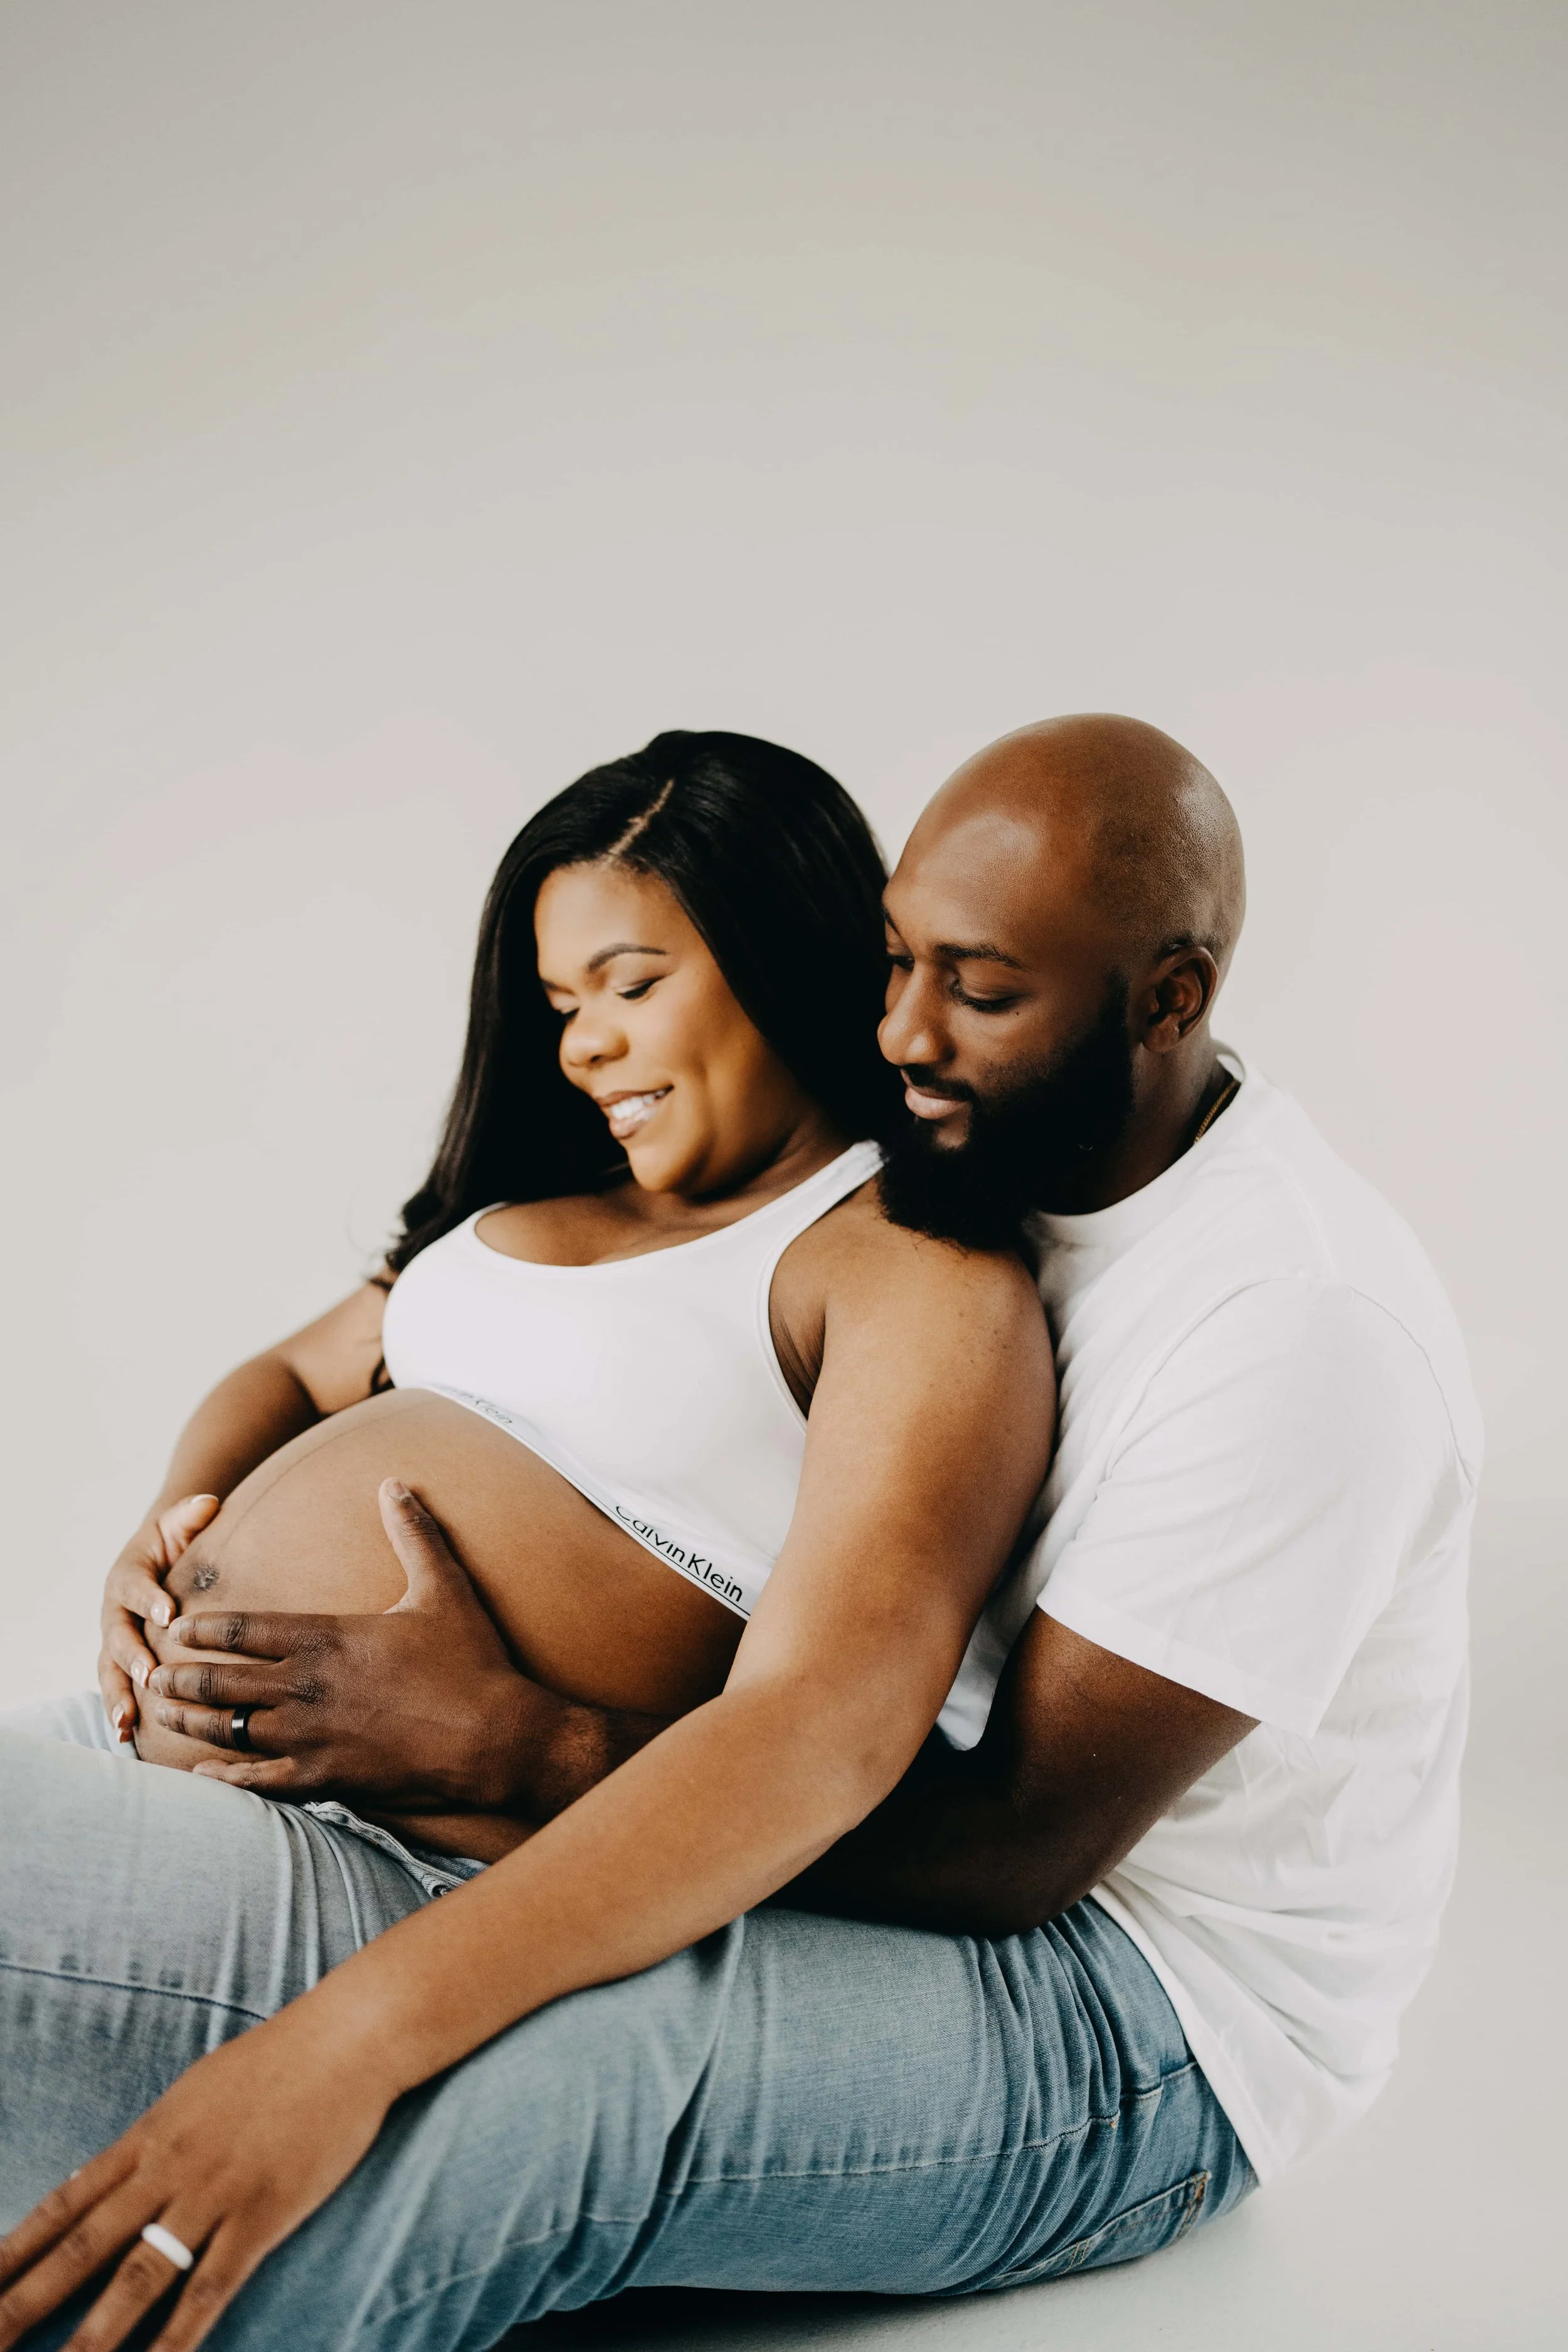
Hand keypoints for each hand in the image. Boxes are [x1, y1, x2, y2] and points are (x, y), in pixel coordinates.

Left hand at [0, 1999, 392, 2351]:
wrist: (345, 2040)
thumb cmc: (274, 2060)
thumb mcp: (195, 2092)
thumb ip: (151, 2143)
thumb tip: (105, 2179)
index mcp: (149, 2137)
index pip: (64, 2205)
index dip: (12, 2251)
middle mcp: (168, 2169)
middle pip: (82, 2248)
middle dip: (24, 2303)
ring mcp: (213, 2195)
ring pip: (138, 2279)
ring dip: (91, 2338)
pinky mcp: (261, 2217)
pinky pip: (211, 2290)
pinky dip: (179, 2339)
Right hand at [97, 1497, 220, 1743]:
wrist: (160, 1559)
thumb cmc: (175, 1541)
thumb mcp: (179, 1523)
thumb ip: (190, 1515)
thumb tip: (207, 1503)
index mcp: (127, 1575)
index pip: (134, 1586)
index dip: (148, 1599)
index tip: (167, 1614)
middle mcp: (114, 1610)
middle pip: (117, 1636)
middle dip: (132, 1657)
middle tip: (150, 1675)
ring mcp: (114, 1639)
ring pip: (109, 1670)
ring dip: (117, 1695)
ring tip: (127, 1721)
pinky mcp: (121, 1662)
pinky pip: (116, 1687)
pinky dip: (119, 1710)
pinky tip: (128, 1736)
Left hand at [147, 1481, 538, 1812]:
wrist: (495, 1735)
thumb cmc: (471, 1659)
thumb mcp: (443, 1586)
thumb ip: (413, 1532)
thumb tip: (396, 1483)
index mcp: (325, 1637)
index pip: (241, 1629)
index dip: (202, 1628)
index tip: (177, 1626)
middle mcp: (306, 1686)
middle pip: (220, 1681)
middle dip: (180, 1676)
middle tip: (151, 1672)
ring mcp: (312, 1736)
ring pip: (229, 1730)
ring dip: (191, 1723)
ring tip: (163, 1716)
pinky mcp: (326, 1777)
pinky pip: (260, 1782)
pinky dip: (227, 1778)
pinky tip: (205, 1774)